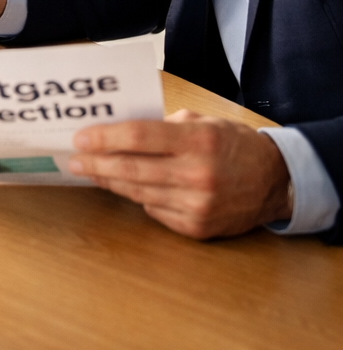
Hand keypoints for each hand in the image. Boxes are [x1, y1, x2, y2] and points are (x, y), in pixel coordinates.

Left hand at [69, 109, 292, 238]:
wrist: (275, 183)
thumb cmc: (232, 144)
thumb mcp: (202, 121)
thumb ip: (162, 125)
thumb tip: (118, 130)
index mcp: (198, 141)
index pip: (138, 138)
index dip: (104, 138)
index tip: (80, 137)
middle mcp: (197, 175)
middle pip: (131, 168)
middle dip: (96, 163)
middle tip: (73, 159)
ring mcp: (197, 205)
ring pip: (138, 192)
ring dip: (109, 181)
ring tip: (89, 171)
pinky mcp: (197, 228)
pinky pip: (154, 210)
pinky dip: (137, 197)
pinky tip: (123, 186)